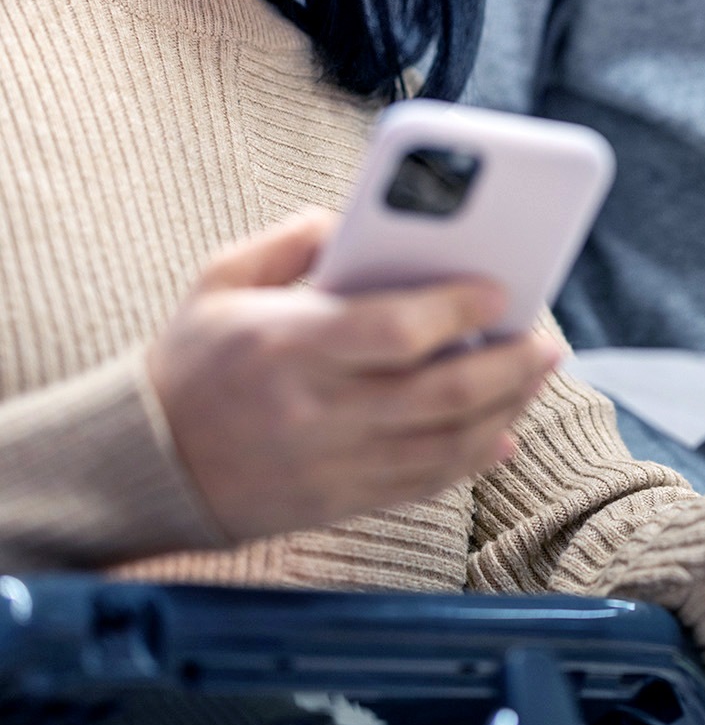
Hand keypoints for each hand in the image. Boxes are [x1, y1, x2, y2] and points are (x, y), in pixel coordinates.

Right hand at [147, 209, 561, 540]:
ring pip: (444, 446)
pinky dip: (472, 461)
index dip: (459, 310)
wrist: (137, 466)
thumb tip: (363, 219)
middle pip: (440, 395)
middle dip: (509, 365)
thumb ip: (295, 238)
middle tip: (547, 340)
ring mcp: (331, 466)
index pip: (396, 331)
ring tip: (538, 375)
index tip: (502, 289)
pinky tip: (503, 434)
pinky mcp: (337, 505)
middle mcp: (315, 412)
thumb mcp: (222, 278)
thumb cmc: (191, 359)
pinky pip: (423, 487)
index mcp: (288, 345)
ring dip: (506, 410)